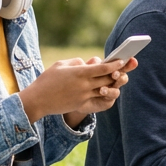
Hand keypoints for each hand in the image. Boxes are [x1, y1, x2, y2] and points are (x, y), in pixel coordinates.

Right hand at [21, 56, 135, 123]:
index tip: (122, 60)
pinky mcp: (82, 105)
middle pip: (107, 79)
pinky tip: (110, 92)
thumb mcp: (60, 65)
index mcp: (79, 73)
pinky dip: (107, 97)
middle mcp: (84, 85)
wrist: (37, 100)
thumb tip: (88, 63)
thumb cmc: (47, 80)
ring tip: (119, 80)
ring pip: (106, 91)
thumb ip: (76, 63)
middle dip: (119, 73)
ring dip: (114, 85)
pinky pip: (100, 102)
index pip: (102, 68)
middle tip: (127, 68)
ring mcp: (84, 97)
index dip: (114, 64)